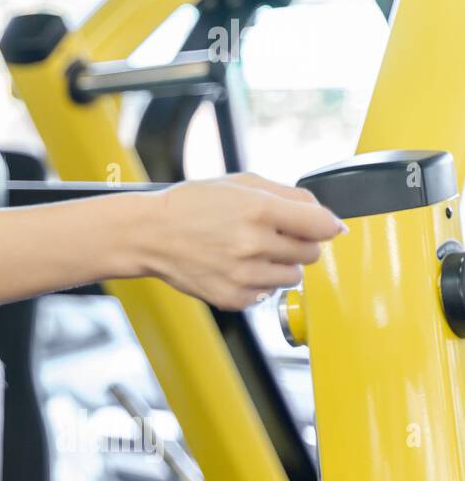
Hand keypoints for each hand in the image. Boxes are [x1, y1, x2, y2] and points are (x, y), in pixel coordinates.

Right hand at [139, 171, 347, 310]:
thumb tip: (331, 220)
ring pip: (293, 276)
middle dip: (298, 243)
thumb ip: (290, 196)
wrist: (149, 235)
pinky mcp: (234, 298)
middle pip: (311, 253)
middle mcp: (254, 244)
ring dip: (280, 264)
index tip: (315, 226)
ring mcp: (244, 274)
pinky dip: (258, 282)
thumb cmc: (192, 204)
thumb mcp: (240, 182)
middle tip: (270, 235)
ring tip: (250, 252)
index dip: (324, 225)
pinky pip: (268, 293)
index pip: (323, 225)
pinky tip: (235, 267)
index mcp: (260, 209)